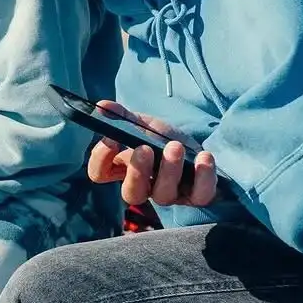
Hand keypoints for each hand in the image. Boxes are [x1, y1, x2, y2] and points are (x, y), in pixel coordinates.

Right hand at [87, 101, 217, 207]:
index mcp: (122, 170)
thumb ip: (122, 118)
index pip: (99, 173)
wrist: (193, 147)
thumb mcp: (141, 125)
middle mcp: (143, 188)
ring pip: (164, 195)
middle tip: (143, 149)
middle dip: (137, 172)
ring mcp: (170, 195)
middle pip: (132, 193)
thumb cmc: (160, 139)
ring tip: (174, 145)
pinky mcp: (196, 196)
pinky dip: (203, 177)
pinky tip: (203, 156)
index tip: (111, 139)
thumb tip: (102, 106)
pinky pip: (199, 195)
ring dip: (169, 169)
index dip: (101, 159)